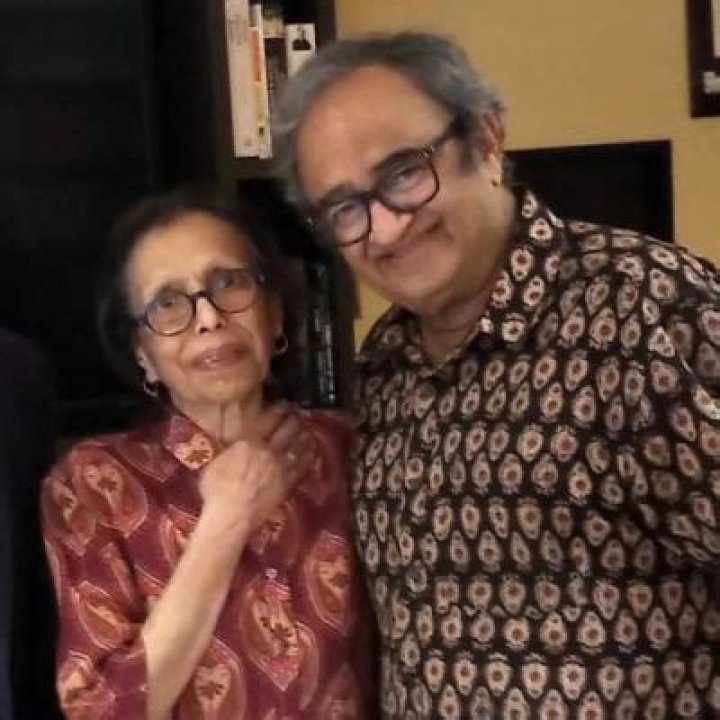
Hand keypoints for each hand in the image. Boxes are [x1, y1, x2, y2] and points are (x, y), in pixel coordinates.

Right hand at [197, 404, 314, 540]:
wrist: (231, 516)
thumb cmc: (216, 490)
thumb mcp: (216, 461)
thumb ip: (231, 449)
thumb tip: (236, 443)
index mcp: (249, 441)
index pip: (269, 419)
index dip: (279, 409)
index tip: (284, 404)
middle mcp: (268, 450)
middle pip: (288, 429)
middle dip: (295, 418)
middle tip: (298, 413)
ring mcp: (280, 467)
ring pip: (298, 445)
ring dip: (304, 435)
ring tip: (307, 429)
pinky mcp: (287, 484)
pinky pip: (302, 467)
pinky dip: (308, 457)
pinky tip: (311, 453)